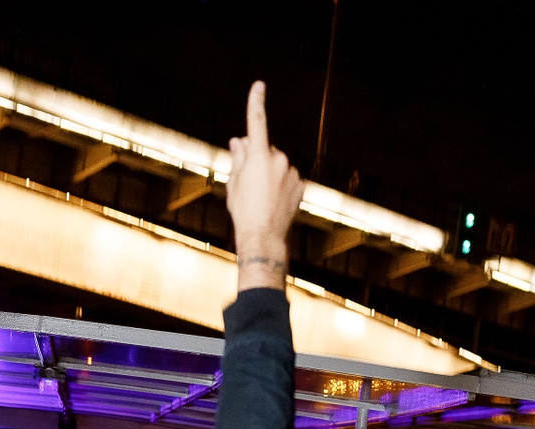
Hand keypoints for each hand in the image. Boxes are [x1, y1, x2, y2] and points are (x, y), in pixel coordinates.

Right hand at [225, 82, 304, 292]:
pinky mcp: (301, 185)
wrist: (263, 236)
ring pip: (277, 165)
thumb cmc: (243, 210)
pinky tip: (273, 201)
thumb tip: (239, 141)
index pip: (256, 122)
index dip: (256, 102)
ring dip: (269, 174)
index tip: (259, 86)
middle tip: (247, 181)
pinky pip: (288, 178)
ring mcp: (292, 172)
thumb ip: (238, 158)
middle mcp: (279, 159)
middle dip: (257, 158)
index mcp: (258, 156)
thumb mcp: (234, 182)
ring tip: (261, 197)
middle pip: (265, 150)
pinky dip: (281, 185)